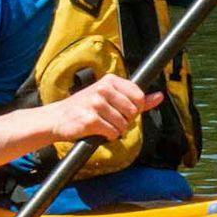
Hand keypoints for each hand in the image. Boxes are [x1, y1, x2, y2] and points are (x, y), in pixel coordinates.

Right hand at [38, 74, 155, 147]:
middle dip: (125, 120)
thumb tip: (159, 96)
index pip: (139, 96)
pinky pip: (113, 133)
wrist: (57, 118)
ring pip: (123, 124)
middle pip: (133, 112)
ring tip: (101, 124)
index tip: (123, 110)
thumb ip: (137, 98)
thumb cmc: (85, 107)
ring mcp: (96, 103)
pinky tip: (97, 130)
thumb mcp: (111, 97)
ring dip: (115, 129)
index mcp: (110, 80)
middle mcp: (103, 89)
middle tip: (109, 118)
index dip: (135, 109)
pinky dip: (108, 136)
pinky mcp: (90, 120)